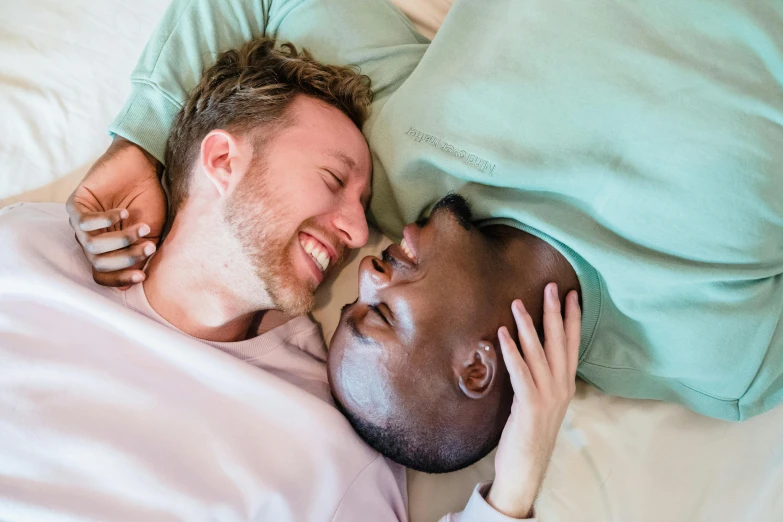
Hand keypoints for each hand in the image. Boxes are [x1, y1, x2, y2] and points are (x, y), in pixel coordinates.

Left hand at [66, 137, 166, 286]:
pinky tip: (122, 211)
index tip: (142, 277)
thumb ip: (143, 253)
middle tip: (148, 247)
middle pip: (98, 263)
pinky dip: (105, 221)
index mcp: (107, 249)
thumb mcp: (151, 232)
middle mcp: (91, 238)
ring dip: (120, 239)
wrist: (142, 168)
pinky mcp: (76, 204)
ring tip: (140, 226)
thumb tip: (137, 277)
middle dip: (125, 259)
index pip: (103, 273)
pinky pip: (84, 223)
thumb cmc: (148, 200)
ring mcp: (81, 223)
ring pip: (92, 246)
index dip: (120, 279)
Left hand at [487, 283, 580, 517]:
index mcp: (566, 384)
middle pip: (560, 342)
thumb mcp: (542, 400)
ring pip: (539, 353)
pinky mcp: (529, 406)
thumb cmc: (530, 432)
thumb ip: (541, 376)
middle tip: (551, 286)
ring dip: (529, 326)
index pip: (572, 344)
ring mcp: (548, 396)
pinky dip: (512, 352)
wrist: (526, 467)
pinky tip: (503, 335)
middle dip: (555, 312)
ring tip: (518, 303)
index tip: (571, 294)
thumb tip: (530, 350)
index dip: (572, 318)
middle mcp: (562, 387)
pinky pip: (521, 373)